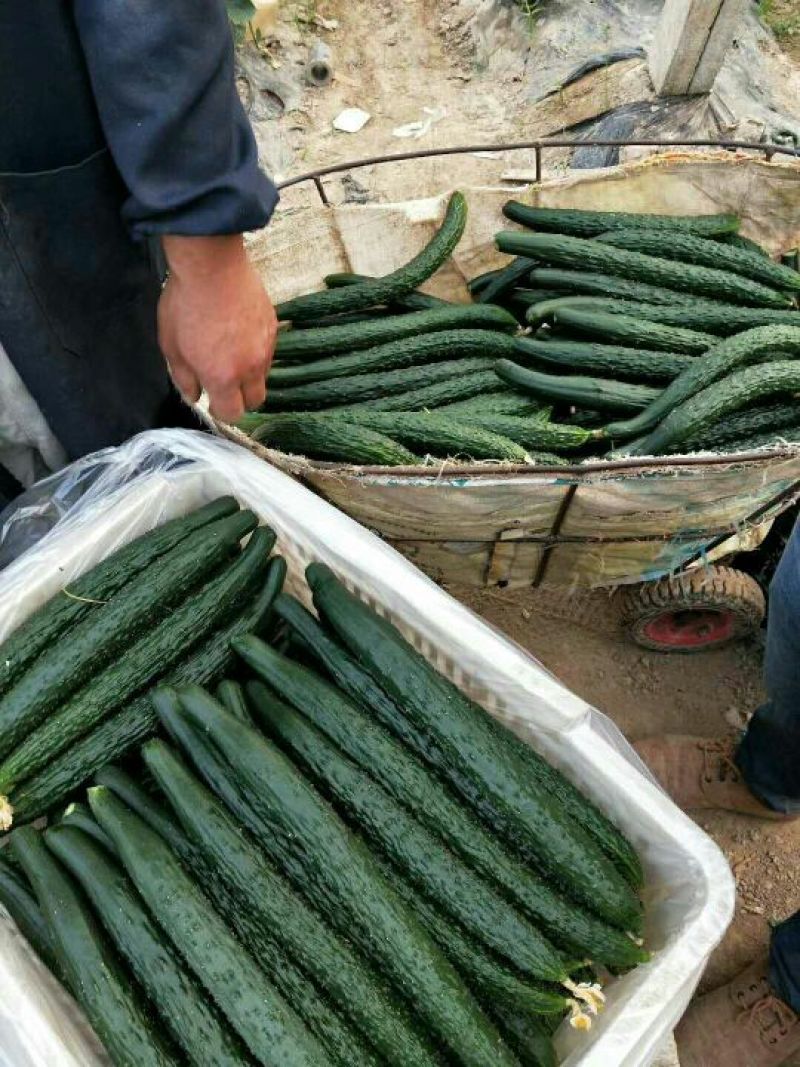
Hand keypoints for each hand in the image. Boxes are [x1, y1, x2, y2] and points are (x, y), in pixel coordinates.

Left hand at [158, 234, 276, 422]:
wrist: (212, 264)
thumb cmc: (185, 304)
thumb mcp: (171, 345)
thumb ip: (184, 378)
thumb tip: (194, 395)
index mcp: (222, 377)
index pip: (232, 414)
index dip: (221, 411)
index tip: (212, 399)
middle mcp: (250, 368)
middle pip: (256, 401)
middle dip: (241, 398)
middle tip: (224, 381)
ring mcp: (265, 347)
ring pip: (264, 375)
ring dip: (250, 373)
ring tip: (231, 352)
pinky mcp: (273, 327)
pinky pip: (268, 350)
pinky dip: (256, 350)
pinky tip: (240, 332)